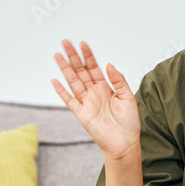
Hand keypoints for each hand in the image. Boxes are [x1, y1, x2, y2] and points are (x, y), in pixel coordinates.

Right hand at [51, 39, 140, 161]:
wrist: (124, 143)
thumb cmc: (129, 122)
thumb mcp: (128, 97)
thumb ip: (119, 80)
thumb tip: (108, 64)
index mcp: (106, 88)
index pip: (94, 68)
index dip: (88, 56)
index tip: (83, 44)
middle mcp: (94, 93)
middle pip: (81, 71)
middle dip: (73, 57)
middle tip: (65, 42)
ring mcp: (86, 102)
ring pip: (73, 81)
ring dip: (65, 69)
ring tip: (57, 55)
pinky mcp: (81, 114)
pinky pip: (69, 100)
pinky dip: (61, 91)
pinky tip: (55, 81)